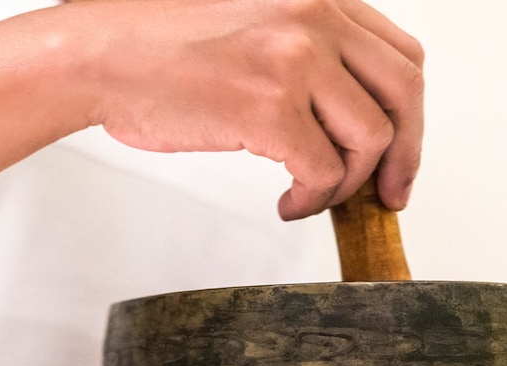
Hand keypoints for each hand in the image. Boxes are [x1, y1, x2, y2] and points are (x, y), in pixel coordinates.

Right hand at [73, 0, 423, 218]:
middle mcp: (315, 19)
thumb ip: (305, 52)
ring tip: (312, 198)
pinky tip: (289, 205)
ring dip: (346, 185)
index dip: (407, 113)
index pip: (399, 56)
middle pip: (403, 95)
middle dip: (404, 156)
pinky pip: (323, 172)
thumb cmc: (156, 46)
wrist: (99, 56)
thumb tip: (343, 114)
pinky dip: (313, 201)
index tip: (398, 150)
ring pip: (370, 140)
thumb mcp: (252, 24)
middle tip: (389, 194)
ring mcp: (295, 62)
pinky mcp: (269, 110)